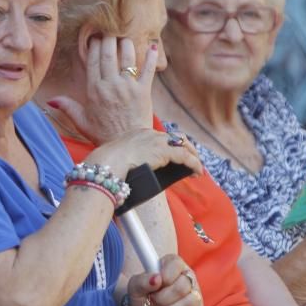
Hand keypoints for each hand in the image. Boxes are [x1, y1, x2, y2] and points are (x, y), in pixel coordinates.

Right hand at [47, 36, 156, 144]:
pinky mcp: (144, 91)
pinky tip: (151, 47)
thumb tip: (51, 100)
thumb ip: (67, 107)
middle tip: (110, 31)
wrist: (127, 146)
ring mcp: (128, 87)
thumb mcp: (81, 122)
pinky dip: (150, 58)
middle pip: (109, 54)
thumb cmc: (104, 135)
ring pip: (127, 57)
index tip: (95, 37)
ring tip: (125, 37)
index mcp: (94, 90)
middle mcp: (111, 85)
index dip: (94, 45)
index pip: (94, 60)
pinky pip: (148, 70)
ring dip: (126, 43)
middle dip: (109, 39)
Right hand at [87, 127, 202, 184]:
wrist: (108, 163)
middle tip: (192, 159)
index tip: (175, 154)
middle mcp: (150, 133)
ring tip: (197, 168)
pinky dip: (194, 164)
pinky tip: (197, 172)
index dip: (171, 144)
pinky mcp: (164, 151)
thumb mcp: (120, 158)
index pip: (161, 136)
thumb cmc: (109, 165)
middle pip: (175, 136)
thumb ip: (130, 160)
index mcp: (139, 133)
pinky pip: (185, 156)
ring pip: (183, 144)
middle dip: (186, 147)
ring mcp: (158, 141)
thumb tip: (136, 170)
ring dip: (192, 156)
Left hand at [127, 254, 202, 305]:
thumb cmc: (142, 297)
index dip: (165, 277)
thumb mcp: (135, 287)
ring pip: (191, 301)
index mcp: (172, 264)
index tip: (155, 285)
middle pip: (182, 286)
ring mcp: (194, 294)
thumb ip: (142, 280)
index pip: (176, 264)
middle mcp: (187, 277)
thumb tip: (156, 279)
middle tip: (154, 300)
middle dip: (163, 298)